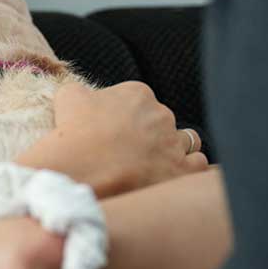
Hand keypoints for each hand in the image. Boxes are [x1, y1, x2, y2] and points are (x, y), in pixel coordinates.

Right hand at [18, 81, 207, 196]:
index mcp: (137, 94)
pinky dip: (189, 170)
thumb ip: (81, 92)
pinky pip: (199, 165)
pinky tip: (173, 176)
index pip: (140, 101)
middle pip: (162, 122)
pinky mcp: (182, 171)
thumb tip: (84, 97)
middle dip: (150, 135)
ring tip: (154, 165)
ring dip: (173, 150)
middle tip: (128, 154)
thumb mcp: (69, 100)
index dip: (127, 119)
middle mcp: (161, 114)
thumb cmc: (72, 136)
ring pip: (186, 141)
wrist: (78, 172)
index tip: (115, 133)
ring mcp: (173, 142)